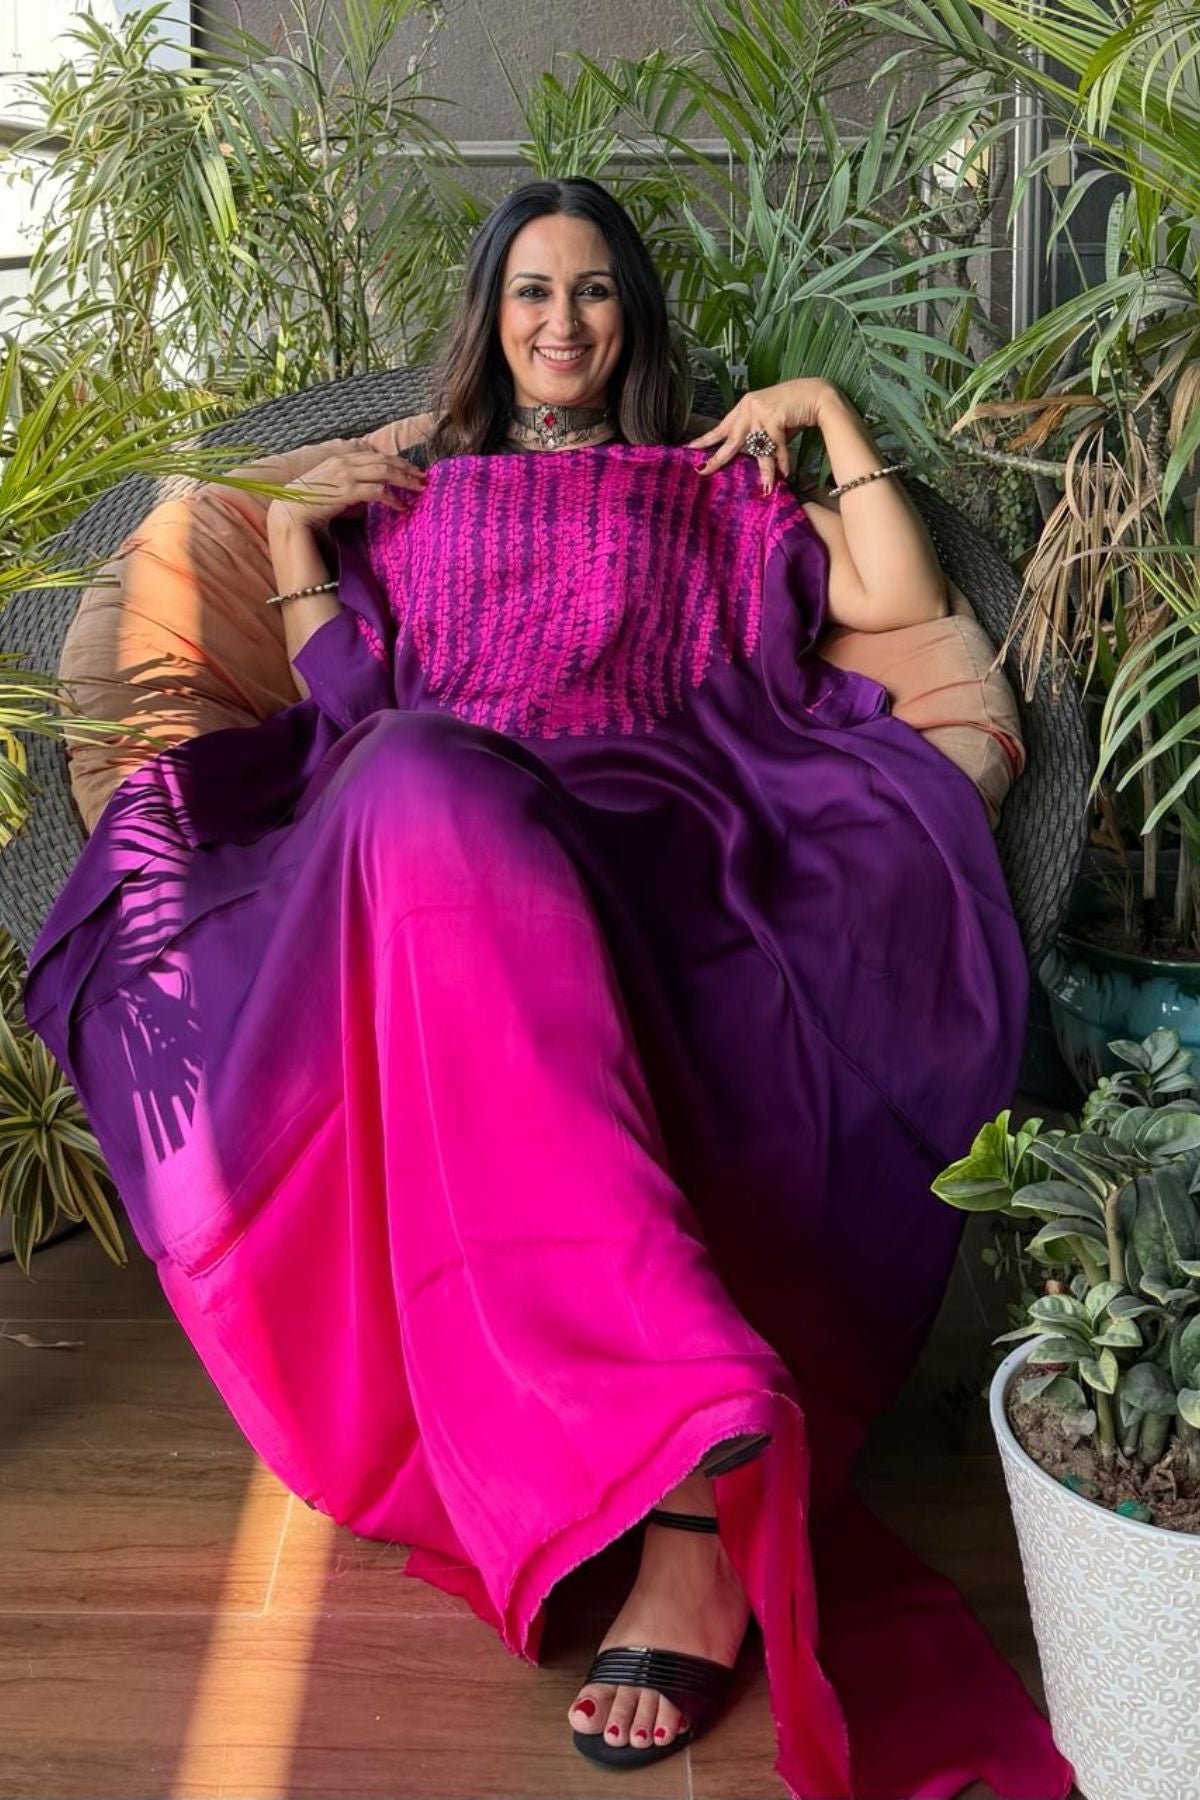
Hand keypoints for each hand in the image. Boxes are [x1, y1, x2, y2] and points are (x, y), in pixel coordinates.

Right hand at [266, 447, 425, 536]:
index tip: (412, 469)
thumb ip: (351, 484)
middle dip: (406, 469)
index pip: (376, 455)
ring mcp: (345, 475)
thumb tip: (371, 492)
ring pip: (384, 472)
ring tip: (418, 489)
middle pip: (384, 460)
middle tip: (423, 478)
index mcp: (342, 458)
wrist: (291, 511)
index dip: (397, 462)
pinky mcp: (346, 491)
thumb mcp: (332, 486)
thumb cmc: (311, 502)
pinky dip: (392, 499)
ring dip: (405, 480)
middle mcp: (345, 462)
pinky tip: (401, 506)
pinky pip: (377, 492)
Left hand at [686, 379, 843, 493]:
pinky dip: (781, 461)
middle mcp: (749, 406)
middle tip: (704, 471)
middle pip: (730, 439)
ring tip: (766, 486)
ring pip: (757, 448)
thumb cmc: (793, 410)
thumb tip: (748, 457)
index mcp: (744, 407)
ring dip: (764, 469)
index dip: (706, 440)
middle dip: (718, 458)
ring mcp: (760, 410)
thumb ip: (756, 435)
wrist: (816, 395)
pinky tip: (785, 472)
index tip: (690, 449)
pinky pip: (775, 446)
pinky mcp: (774, 416)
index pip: (721, 426)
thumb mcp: (769, 421)